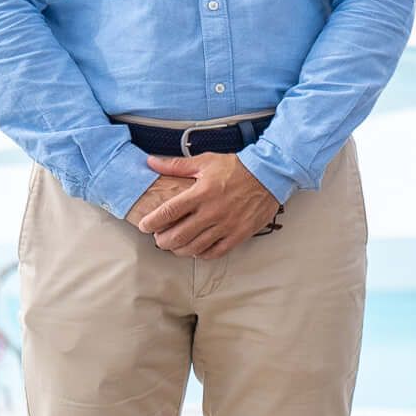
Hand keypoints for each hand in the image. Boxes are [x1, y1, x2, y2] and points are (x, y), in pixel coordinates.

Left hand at [136, 152, 281, 257]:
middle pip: (178, 236)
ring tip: (176, 245)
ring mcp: (227, 225)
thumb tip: (151, 162)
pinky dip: (202, 254)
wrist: (271, 174)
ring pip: (195, 247)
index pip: (168, 213)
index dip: (151, 222)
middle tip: (159, 238)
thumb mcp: (206, 161)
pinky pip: (216, 252)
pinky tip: (198, 249)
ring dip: (180, 249)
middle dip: (162, 241)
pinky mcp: (240, 233)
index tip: (145, 226)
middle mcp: (212, 211)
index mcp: (201, 193)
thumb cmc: (237, 167)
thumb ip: (176, 165)